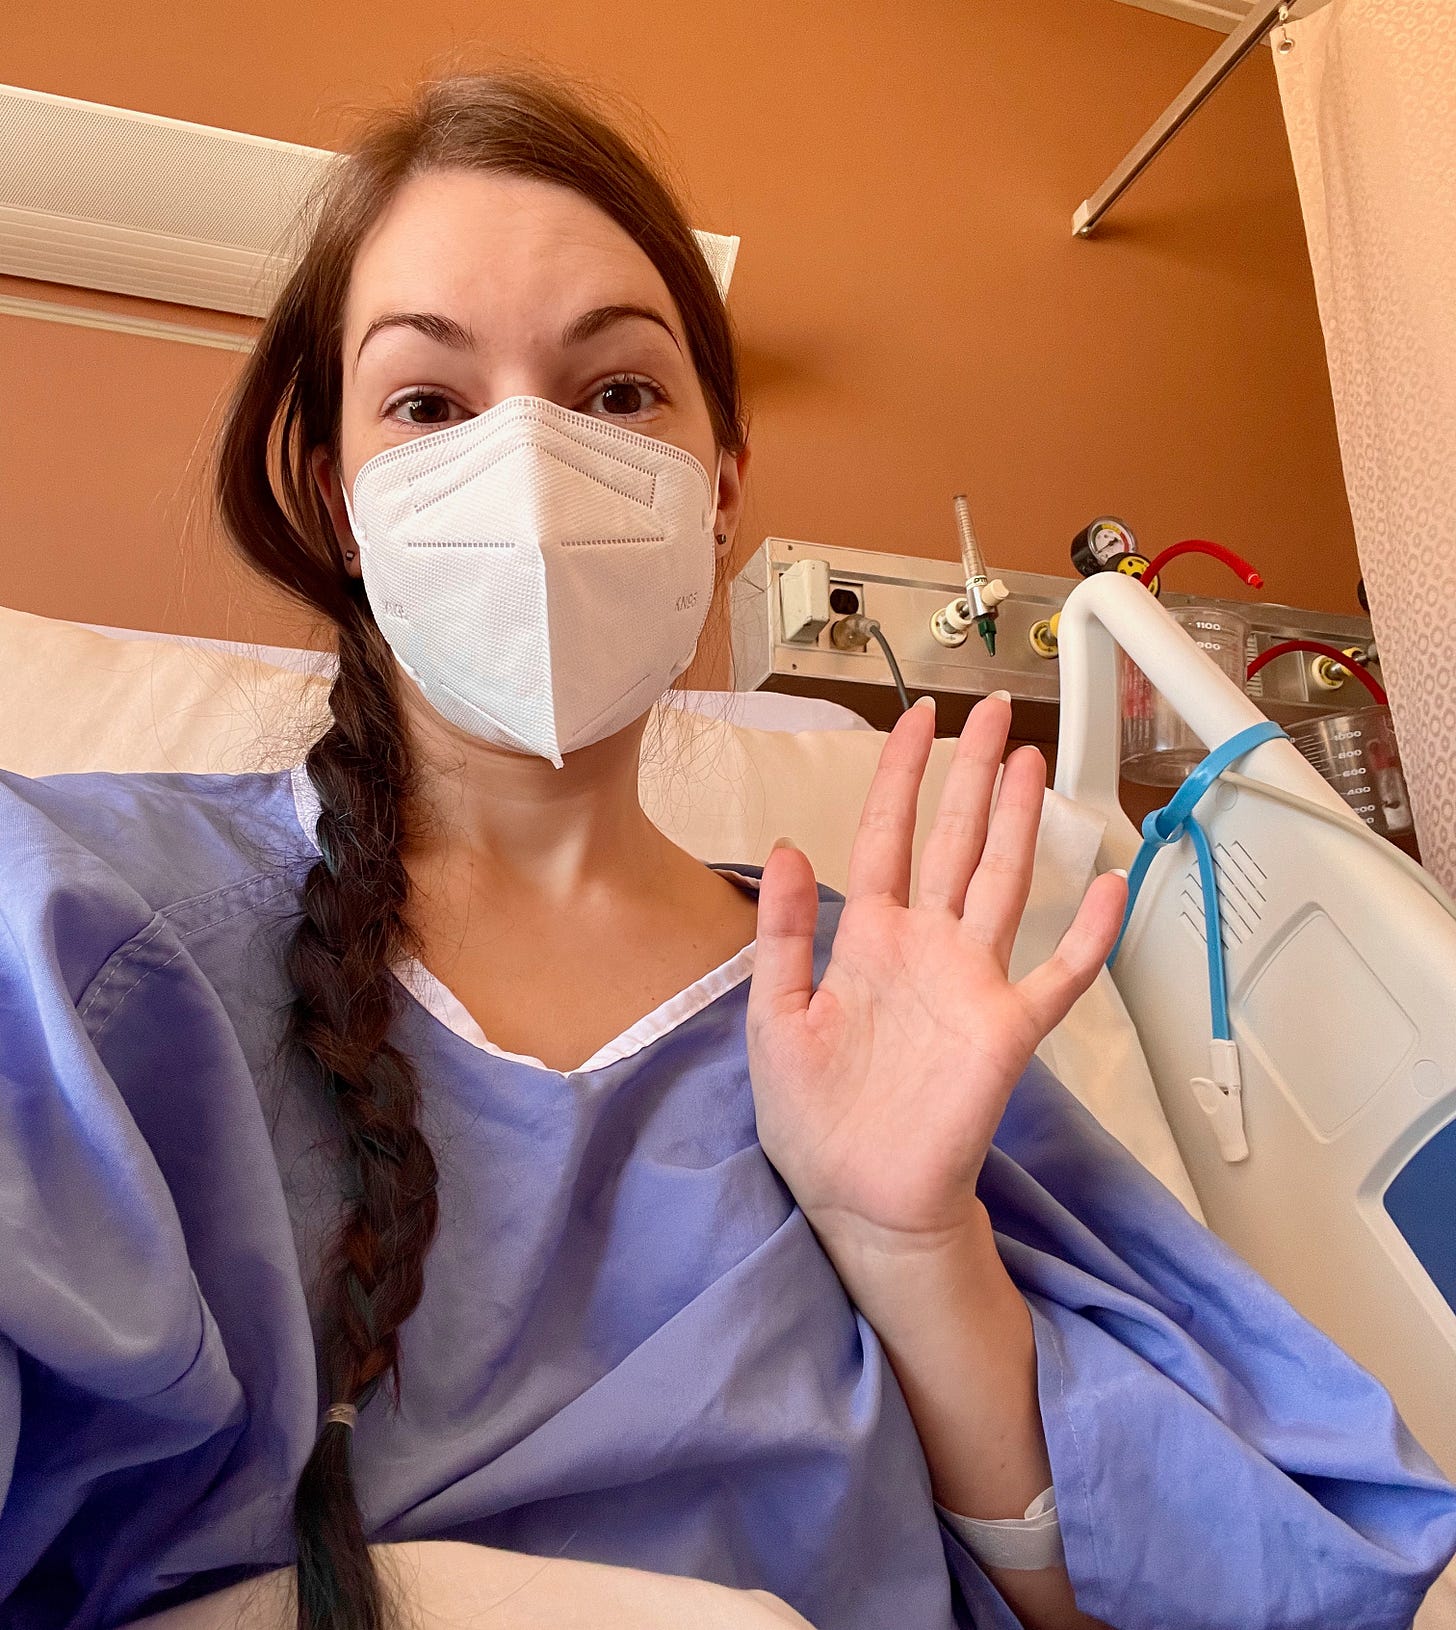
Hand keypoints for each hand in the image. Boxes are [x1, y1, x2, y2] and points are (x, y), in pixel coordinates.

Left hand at [745, 694, 1126, 1259]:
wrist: (859, 1198)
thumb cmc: (813, 1116)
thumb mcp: (774, 1017)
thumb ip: (784, 932)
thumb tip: (788, 843)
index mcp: (867, 938)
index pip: (886, 833)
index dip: (900, 775)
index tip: (916, 718)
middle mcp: (925, 946)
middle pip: (956, 840)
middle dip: (973, 773)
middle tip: (996, 710)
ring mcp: (972, 983)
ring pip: (1006, 882)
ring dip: (1021, 822)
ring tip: (1035, 760)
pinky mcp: (1009, 1030)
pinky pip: (1061, 975)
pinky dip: (1091, 935)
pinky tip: (1113, 886)